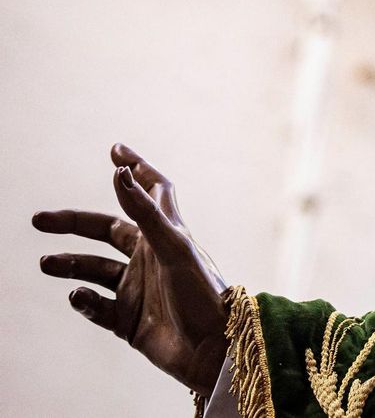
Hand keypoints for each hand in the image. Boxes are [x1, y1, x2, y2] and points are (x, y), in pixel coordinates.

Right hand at [34, 143, 228, 393]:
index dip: (136, 170)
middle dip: (73, 223)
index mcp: (166, 234)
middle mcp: (149, 257)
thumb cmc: (202, 293)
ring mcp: (137, 288)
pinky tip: (78, 296)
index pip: (151, 192)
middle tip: (39, 220)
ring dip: (70, 264)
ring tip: (46, 263)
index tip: (115, 149)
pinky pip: (95, 306)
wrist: (213, 349)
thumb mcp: (173, 246)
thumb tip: (118, 171)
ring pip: (93, 269)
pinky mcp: (128, 320)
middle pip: (106, 230)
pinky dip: (83, 301)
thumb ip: (144, 211)